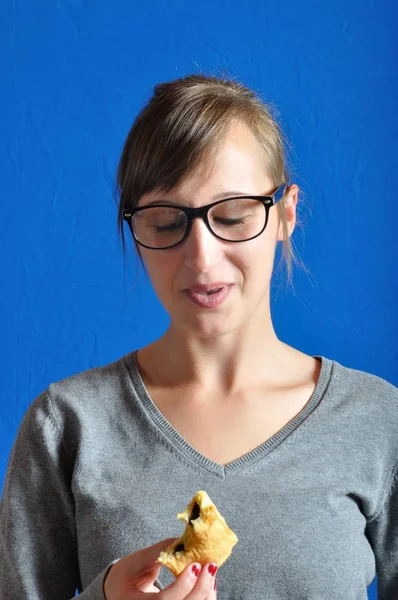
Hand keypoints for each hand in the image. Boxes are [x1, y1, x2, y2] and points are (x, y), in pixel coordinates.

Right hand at [103, 538, 217, 599]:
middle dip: (200, 589)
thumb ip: (158, 552)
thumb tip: (183, 540)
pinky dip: (204, 599)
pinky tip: (208, 584)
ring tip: (211, 572)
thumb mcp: (134, 562)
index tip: (195, 565)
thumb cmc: (124, 578)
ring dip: (206, 594)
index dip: (183, 586)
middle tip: (211, 566)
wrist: (117, 595)